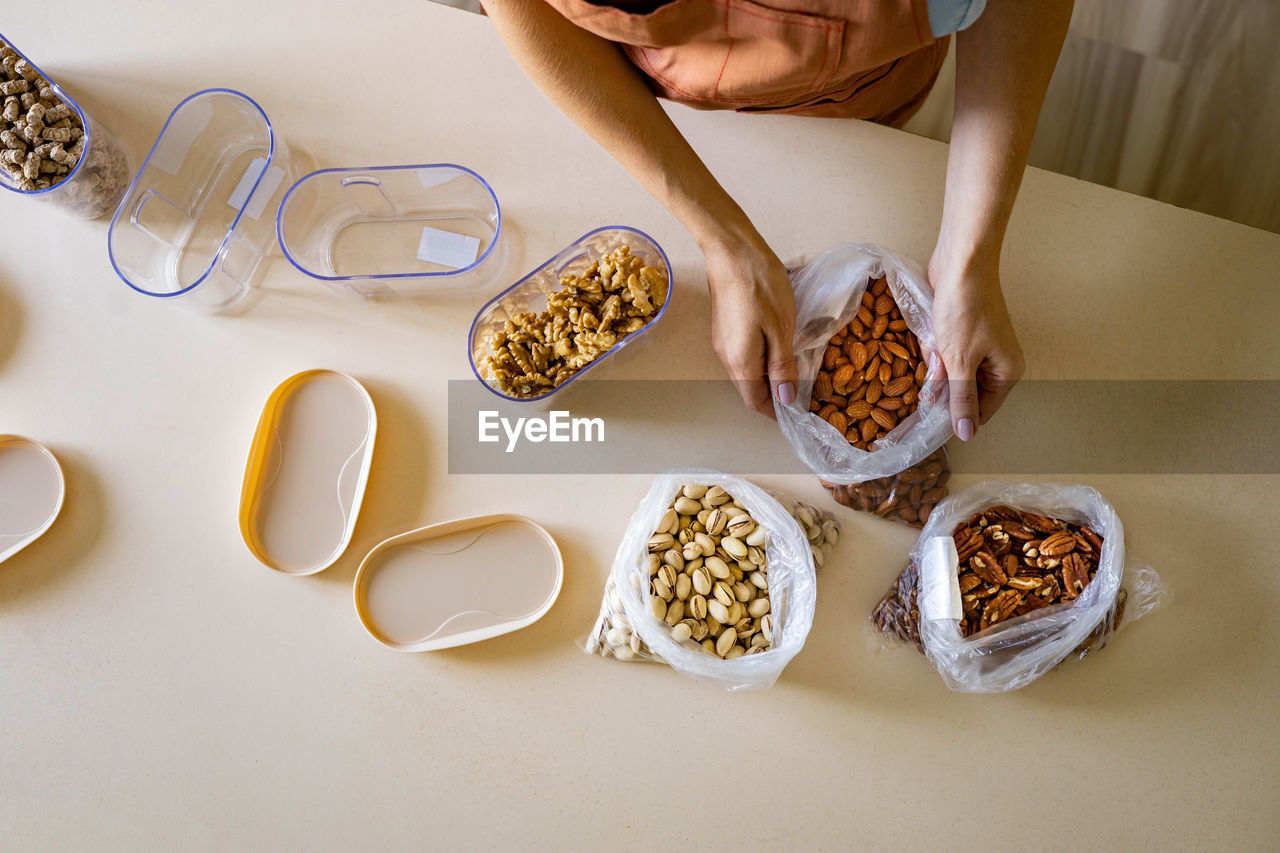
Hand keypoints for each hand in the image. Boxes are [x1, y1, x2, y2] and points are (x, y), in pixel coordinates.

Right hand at [701, 235, 797, 417]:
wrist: (731, 250)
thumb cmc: (760, 285)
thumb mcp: (781, 328)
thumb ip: (782, 366)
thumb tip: (786, 398)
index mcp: (741, 362)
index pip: (756, 401)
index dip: (775, 412)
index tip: (797, 413)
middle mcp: (726, 357)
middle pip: (749, 388)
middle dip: (773, 395)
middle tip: (802, 391)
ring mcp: (721, 342)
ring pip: (745, 372)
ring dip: (767, 377)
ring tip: (794, 370)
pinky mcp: (723, 328)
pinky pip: (742, 355)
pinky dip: (760, 360)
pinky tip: (777, 348)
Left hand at [928, 253, 1024, 440]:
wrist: (960, 264)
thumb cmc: (964, 311)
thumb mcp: (960, 361)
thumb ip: (963, 399)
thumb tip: (968, 434)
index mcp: (1007, 372)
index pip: (981, 412)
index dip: (956, 415)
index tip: (930, 414)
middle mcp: (997, 362)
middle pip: (963, 392)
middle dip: (943, 383)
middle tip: (935, 365)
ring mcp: (979, 346)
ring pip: (950, 372)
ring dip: (936, 363)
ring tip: (935, 344)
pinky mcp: (961, 333)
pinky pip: (944, 353)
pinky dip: (933, 347)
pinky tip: (930, 334)